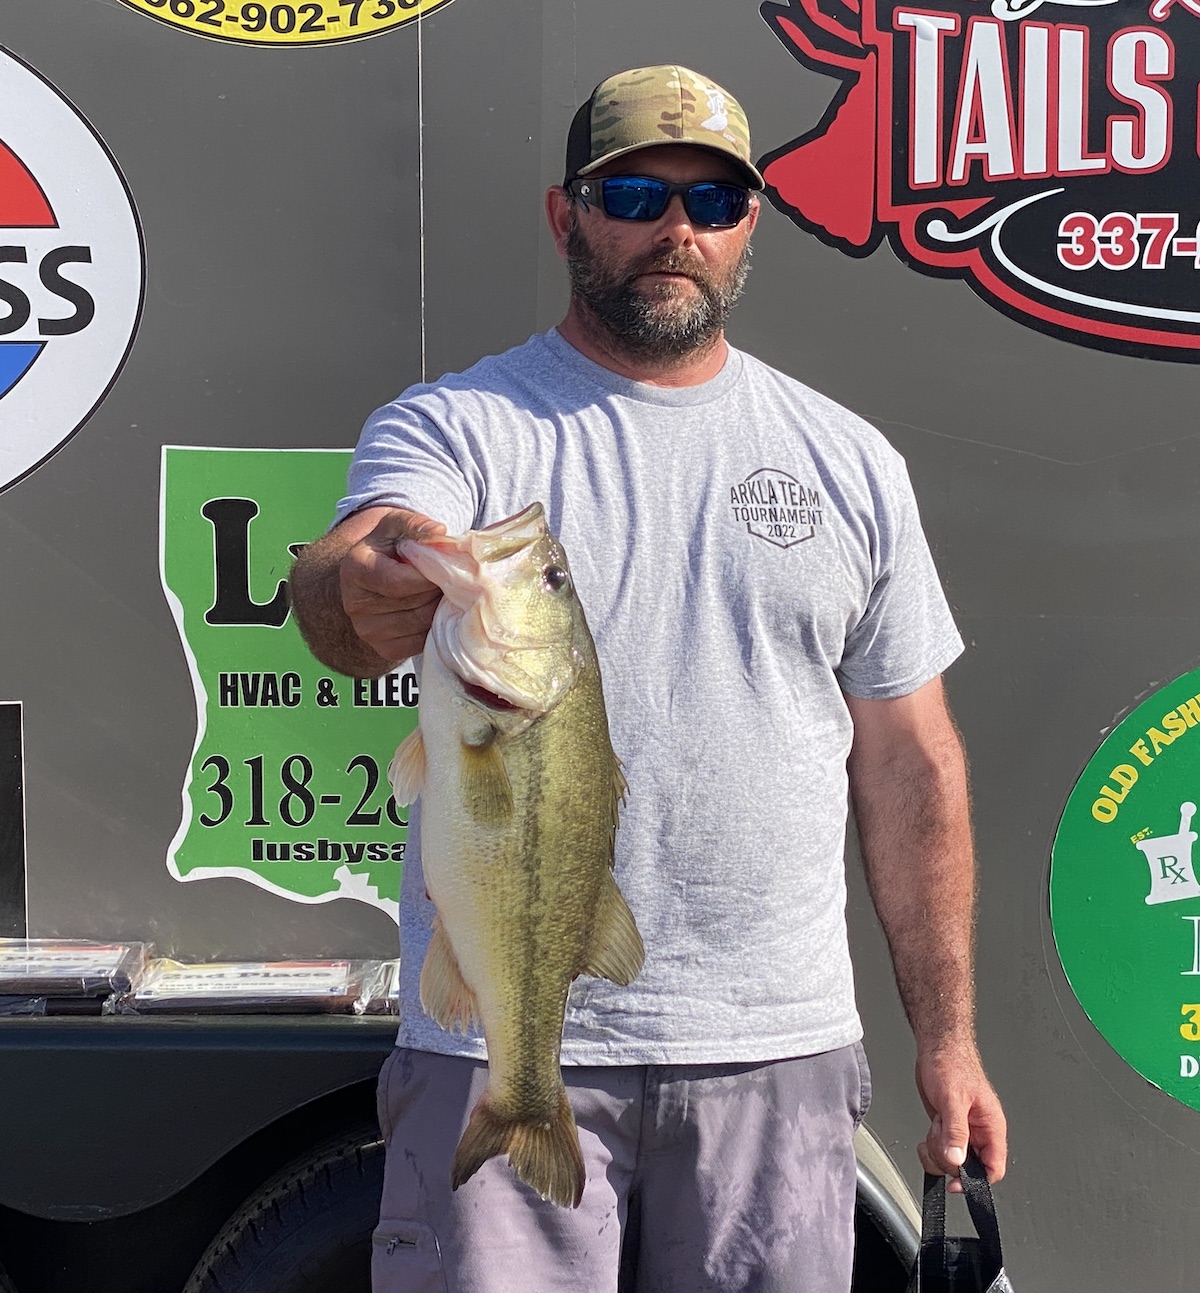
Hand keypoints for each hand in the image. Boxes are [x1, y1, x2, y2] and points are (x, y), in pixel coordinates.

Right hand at [340, 508, 445, 663]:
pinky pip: (422, 641)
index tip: (444, 566)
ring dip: (440, 607)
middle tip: (451, 578)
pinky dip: (435, 626)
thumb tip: (439, 532)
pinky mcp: (385, 649)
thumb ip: (416, 525)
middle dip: (438, 589)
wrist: (371, 578)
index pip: (397, 581)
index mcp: (354, 570)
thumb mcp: (396, 526)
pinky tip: (436, 609)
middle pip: (413, 603)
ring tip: (443, 591)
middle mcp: (355, 605)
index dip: (427, 575)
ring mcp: (368, 631)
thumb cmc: (387, 547)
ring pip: (421, 623)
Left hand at [915, 1042, 1006, 1190]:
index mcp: (991, 1127)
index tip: (956, 1183)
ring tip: (937, 1123)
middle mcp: (979, 1133)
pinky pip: (940, 1151)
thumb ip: (956, 1131)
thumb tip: (957, 1160)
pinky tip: (930, 1128)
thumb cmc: (952, 1063)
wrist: (936, 1048)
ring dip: (937, 1148)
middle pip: (967, 1169)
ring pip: (951, 1161)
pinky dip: (930, 1145)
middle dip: (949, 1156)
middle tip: (941, 1133)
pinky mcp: (947, 1129)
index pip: (993, 1168)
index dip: (976, 1181)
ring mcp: (962, 1132)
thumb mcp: (953, 1098)